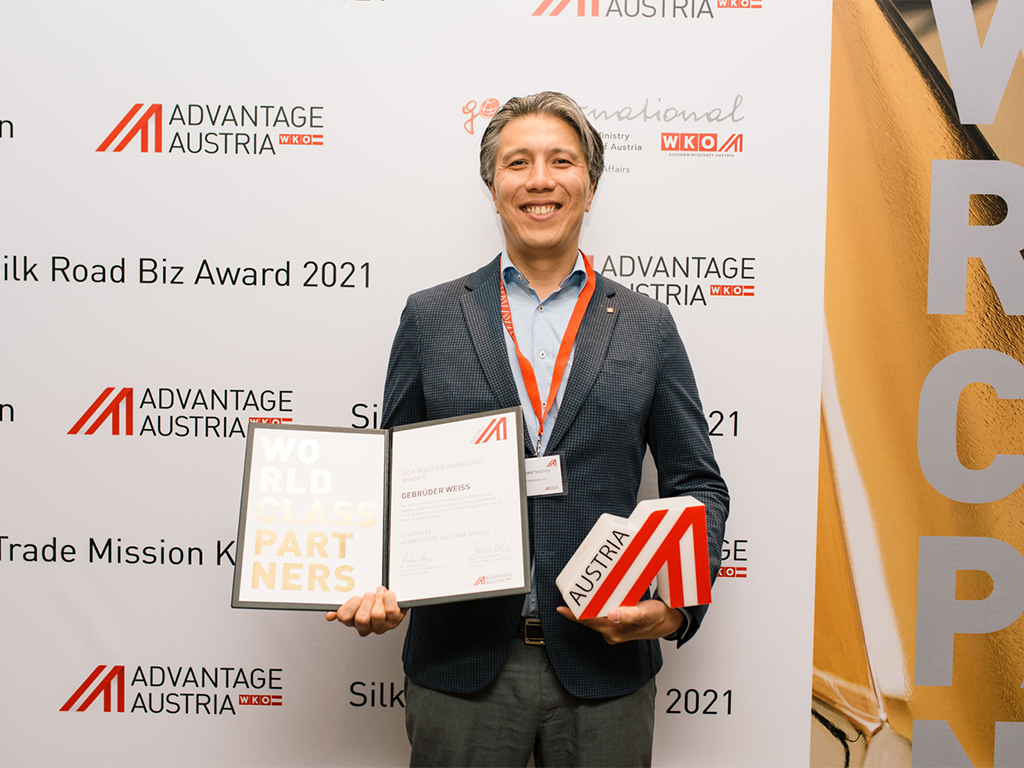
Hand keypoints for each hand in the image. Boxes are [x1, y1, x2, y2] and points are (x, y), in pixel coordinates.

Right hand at [326, 586, 407, 636]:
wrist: (393, 598)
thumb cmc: (372, 599)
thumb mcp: (355, 600)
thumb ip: (341, 607)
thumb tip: (330, 616)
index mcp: (352, 621)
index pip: (344, 617)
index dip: (351, 605)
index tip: (356, 597)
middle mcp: (366, 627)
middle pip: (361, 619)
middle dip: (366, 601)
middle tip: (369, 594)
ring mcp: (380, 626)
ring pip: (376, 615)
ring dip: (378, 599)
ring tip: (379, 594)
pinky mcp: (394, 621)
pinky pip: (390, 610)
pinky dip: (389, 598)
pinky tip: (388, 595)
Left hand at [556, 599, 682, 644]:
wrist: (667, 622)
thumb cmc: (657, 618)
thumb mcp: (646, 613)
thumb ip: (629, 614)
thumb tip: (613, 615)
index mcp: (616, 631)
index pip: (590, 621)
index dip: (574, 614)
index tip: (561, 608)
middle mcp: (612, 632)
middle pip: (589, 618)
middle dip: (578, 607)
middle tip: (569, 595)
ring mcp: (613, 628)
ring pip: (594, 616)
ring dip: (587, 606)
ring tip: (578, 595)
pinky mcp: (616, 623)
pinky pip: (601, 614)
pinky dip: (596, 606)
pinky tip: (594, 598)